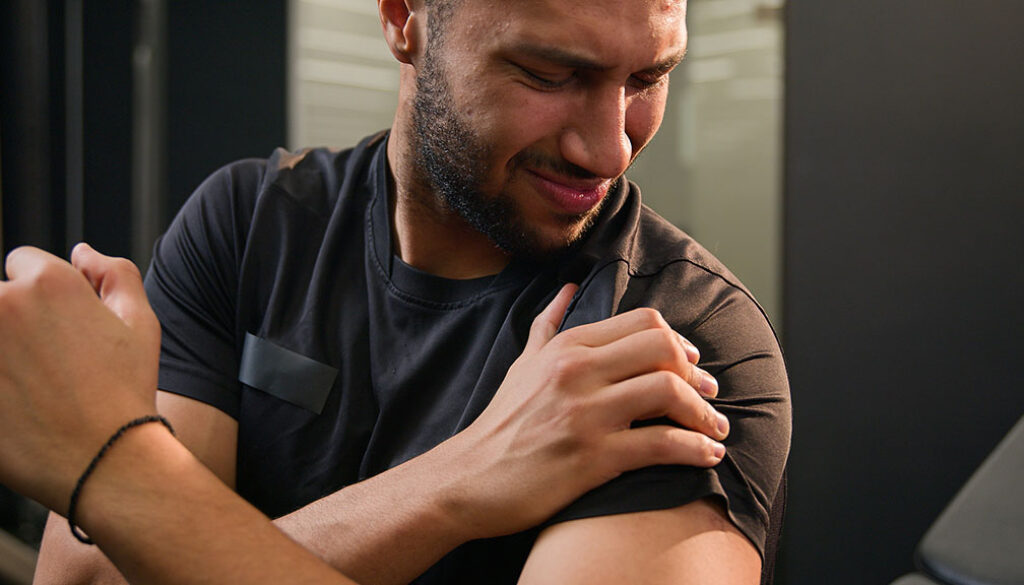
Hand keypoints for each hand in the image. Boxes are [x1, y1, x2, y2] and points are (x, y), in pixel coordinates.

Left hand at [0, 244, 159, 513]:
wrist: (104, 461)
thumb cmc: (126, 393)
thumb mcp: (141, 324)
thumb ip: (115, 273)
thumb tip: (82, 251)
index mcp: (49, 282)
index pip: (20, 263)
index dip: (42, 294)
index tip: (56, 330)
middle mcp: (2, 304)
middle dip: (14, 322)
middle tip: (42, 362)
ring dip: (3, 351)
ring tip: (25, 384)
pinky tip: (14, 401)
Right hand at [442, 284, 727, 536]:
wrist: (469, 480)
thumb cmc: (501, 424)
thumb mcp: (522, 364)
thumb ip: (548, 325)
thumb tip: (568, 288)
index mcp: (567, 348)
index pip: (643, 323)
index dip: (678, 341)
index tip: (691, 364)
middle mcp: (577, 372)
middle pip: (663, 349)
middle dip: (697, 373)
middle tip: (709, 394)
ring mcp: (585, 414)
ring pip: (668, 393)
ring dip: (704, 412)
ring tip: (716, 428)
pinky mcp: (593, 457)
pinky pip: (662, 445)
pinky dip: (695, 449)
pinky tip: (708, 455)